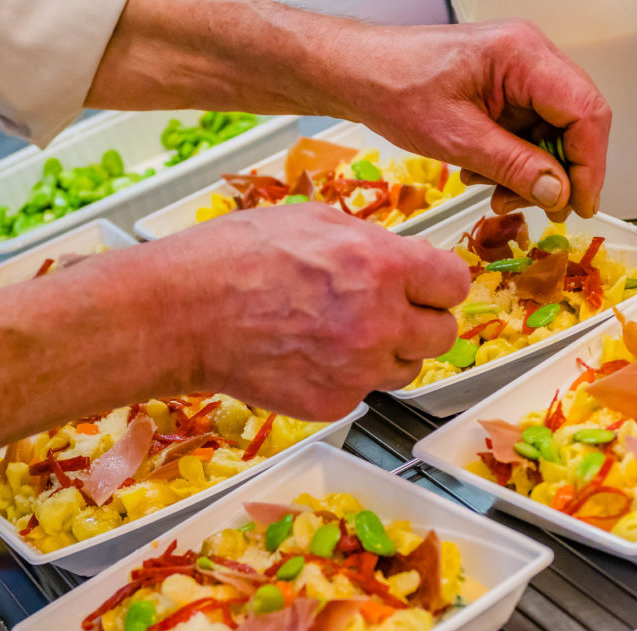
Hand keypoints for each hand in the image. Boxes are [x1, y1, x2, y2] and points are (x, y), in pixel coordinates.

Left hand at [89, 2, 606, 219]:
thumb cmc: (393, 86)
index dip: (590, 165)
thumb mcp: (457, 138)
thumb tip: (558, 193)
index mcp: (524, 56)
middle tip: (541, 209)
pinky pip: (525, 133)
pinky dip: (511, 162)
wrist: (355, 74)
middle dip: (558, 172)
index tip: (580, 205)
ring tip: (498, 194)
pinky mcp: (501, 92)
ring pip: (551, 133)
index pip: (586, 112)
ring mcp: (516, 75)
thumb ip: (514, 167)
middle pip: (575, 123)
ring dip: (531, 172)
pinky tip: (483, 175)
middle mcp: (528, 59)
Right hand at [162, 203, 468, 420]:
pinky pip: (364, 391)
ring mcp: (357, 369)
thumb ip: (373, 244)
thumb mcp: (315, 221)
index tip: (430, 285)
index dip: (439, 283)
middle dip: (421, 320)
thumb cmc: (234, 259)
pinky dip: (347, 376)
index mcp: (381, 266)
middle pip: (443, 334)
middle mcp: (378, 322)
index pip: (454, 284)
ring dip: (388, 352)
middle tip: (390, 311)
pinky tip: (312, 352)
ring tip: (341, 331)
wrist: (182, 314)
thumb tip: (404, 261)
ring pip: (407, 368)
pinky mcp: (334, 403)